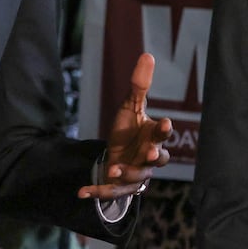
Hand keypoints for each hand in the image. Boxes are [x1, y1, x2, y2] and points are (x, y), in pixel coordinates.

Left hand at [78, 53, 172, 200]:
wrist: (118, 154)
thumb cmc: (130, 130)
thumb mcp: (131, 106)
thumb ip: (139, 85)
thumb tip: (147, 55)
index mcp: (153, 137)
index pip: (162, 133)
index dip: (164, 130)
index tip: (166, 122)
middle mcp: (149, 158)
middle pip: (156, 160)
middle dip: (153, 157)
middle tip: (151, 154)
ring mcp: (136, 174)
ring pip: (137, 178)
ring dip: (126, 174)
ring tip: (113, 170)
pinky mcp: (121, 186)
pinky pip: (112, 192)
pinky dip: (97, 193)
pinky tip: (81, 192)